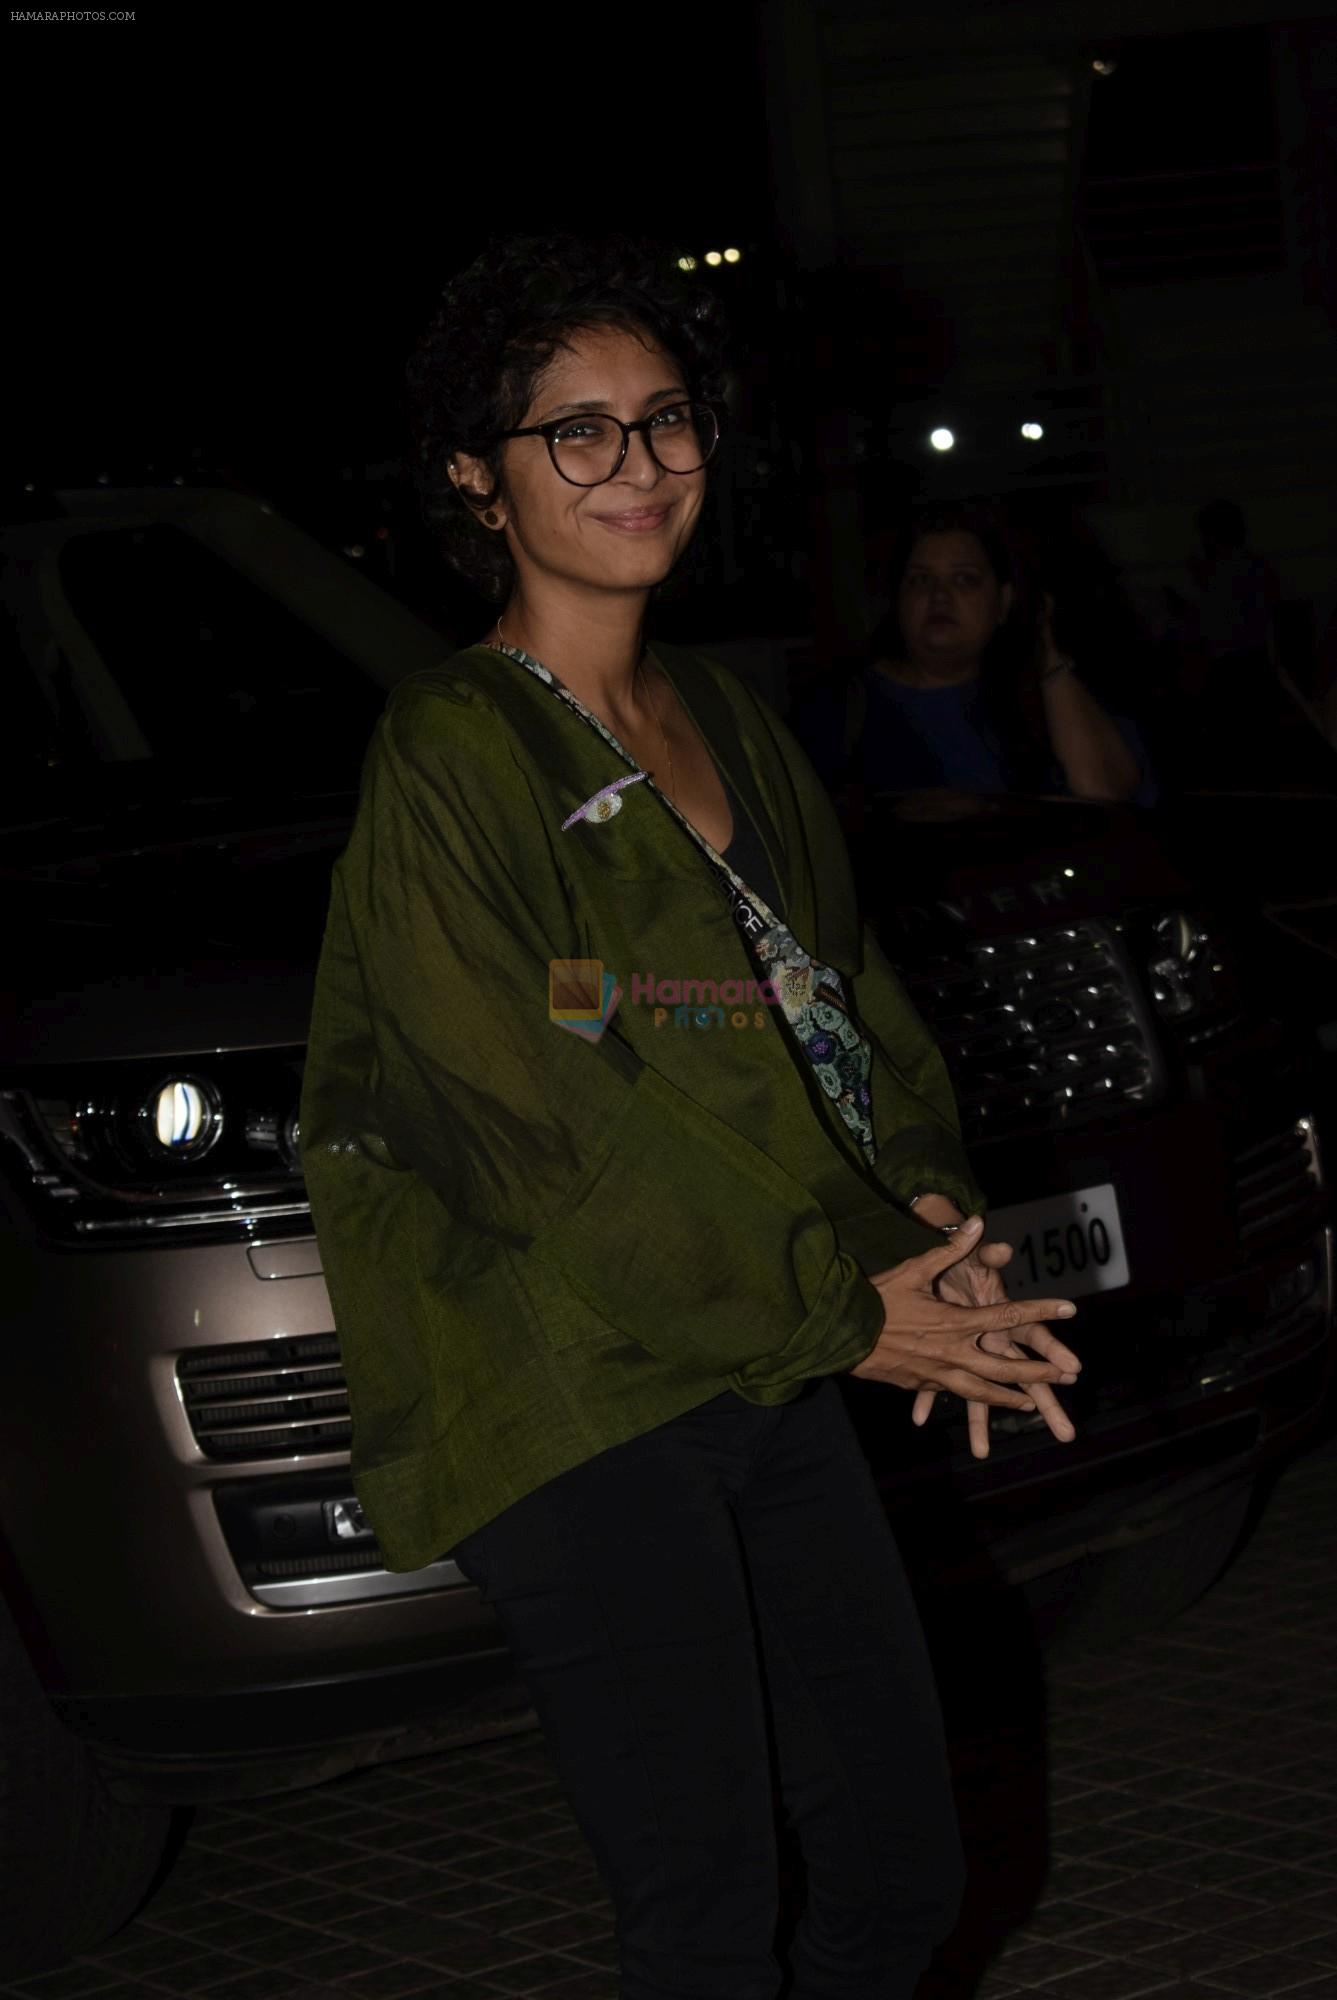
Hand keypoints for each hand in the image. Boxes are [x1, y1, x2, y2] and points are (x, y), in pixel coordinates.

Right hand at [851, 1219, 1077, 1418]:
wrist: (841, 1333)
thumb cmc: (877, 1298)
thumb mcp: (914, 1268)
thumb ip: (950, 1248)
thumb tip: (977, 1221)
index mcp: (956, 1323)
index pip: (1009, 1316)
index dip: (1042, 1310)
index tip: (1071, 1309)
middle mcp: (953, 1353)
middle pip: (1004, 1369)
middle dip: (1037, 1373)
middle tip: (1064, 1377)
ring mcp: (937, 1374)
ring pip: (982, 1393)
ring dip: (1008, 1398)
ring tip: (1028, 1404)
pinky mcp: (921, 1383)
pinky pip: (953, 1394)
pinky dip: (972, 1398)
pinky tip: (980, 1400)